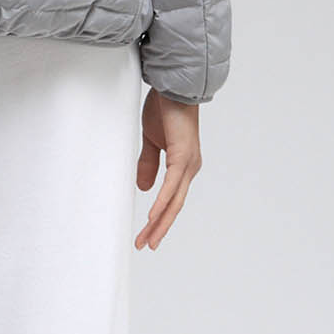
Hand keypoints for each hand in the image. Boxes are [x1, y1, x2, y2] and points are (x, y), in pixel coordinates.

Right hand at [135, 87, 201, 248]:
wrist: (173, 87)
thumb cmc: (165, 110)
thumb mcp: (152, 141)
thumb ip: (149, 164)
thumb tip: (145, 189)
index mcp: (182, 166)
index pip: (170, 200)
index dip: (159, 219)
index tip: (146, 235)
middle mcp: (189, 169)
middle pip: (174, 206)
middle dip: (159, 228)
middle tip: (145, 245)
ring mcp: (188, 164)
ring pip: (174, 201)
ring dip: (160, 222)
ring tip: (147, 239)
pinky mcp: (183, 156)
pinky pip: (171, 185)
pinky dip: (162, 201)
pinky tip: (154, 216)